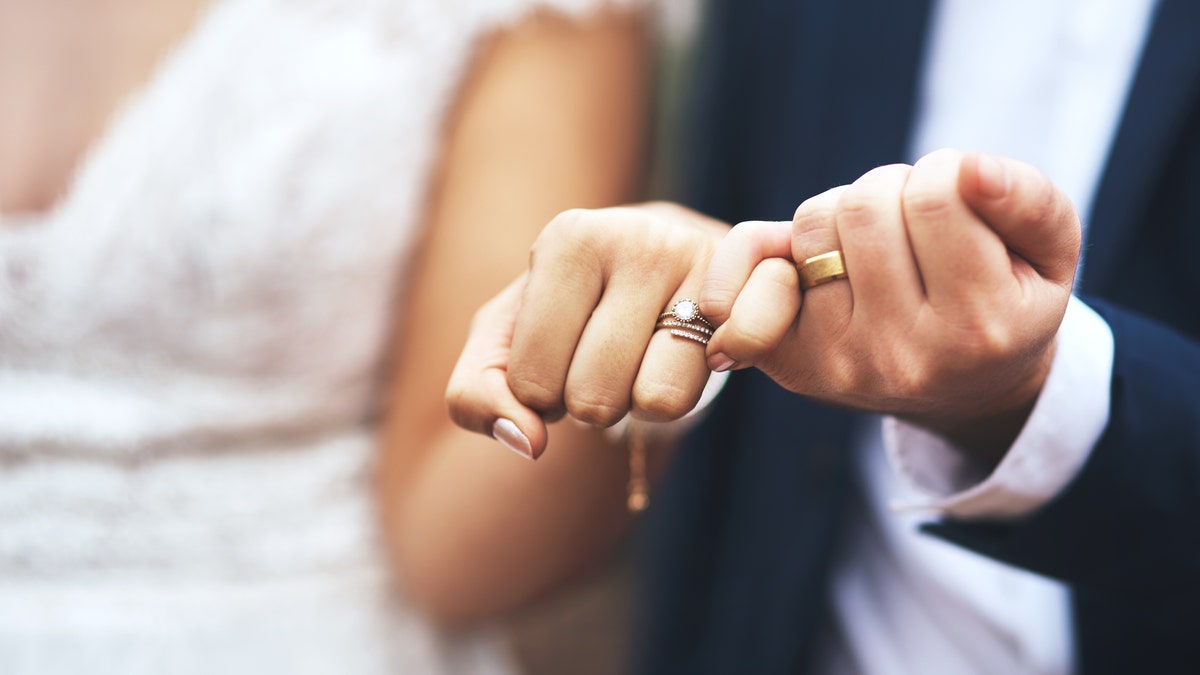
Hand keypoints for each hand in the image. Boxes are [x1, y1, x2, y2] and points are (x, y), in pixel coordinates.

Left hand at [446, 202, 728, 458]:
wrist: (662, 258)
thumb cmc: (568, 311)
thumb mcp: (504, 343)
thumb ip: (477, 396)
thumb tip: (528, 443)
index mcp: (568, 238)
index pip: (532, 382)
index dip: (541, 393)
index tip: (561, 353)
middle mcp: (637, 237)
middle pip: (593, 399)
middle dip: (591, 402)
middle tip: (604, 359)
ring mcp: (701, 261)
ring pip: (655, 402)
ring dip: (642, 403)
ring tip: (642, 357)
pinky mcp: (755, 290)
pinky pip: (708, 390)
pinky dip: (689, 392)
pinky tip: (691, 357)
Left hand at [701, 150, 1081, 459]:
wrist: (963, 388)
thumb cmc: (1006, 301)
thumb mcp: (1049, 254)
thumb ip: (1028, 201)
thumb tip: (971, 169)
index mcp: (978, 328)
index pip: (936, 197)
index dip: (947, 171)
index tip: (959, 192)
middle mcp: (902, 355)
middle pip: (864, 206)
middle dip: (892, 188)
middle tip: (914, 217)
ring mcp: (838, 361)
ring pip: (814, 223)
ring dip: (844, 211)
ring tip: (878, 242)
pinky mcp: (789, 359)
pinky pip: (754, 263)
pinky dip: (768, 245)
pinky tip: (802, 262)